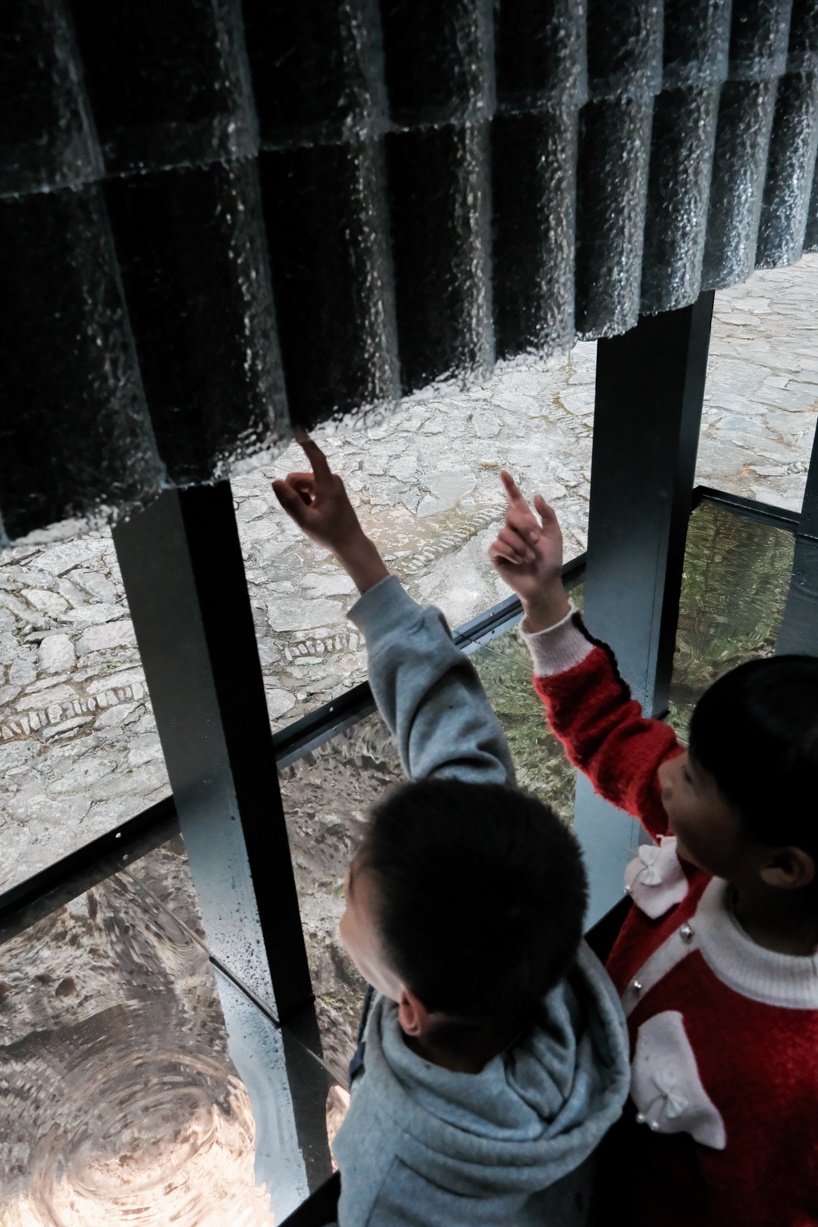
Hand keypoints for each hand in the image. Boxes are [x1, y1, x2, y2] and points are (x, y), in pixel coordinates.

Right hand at [272, 433, 388, 593]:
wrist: (350, 543)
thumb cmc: (330, 534)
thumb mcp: (306, 521)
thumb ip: (290, 502)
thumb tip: (275, 482)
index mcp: (328, 485)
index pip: (315, 456)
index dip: (305, 441)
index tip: (297, 426)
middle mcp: (330, 480)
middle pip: (298, 477)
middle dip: (294, 493)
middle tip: (305, 513)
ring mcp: (330, 484)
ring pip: (301, 484)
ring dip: (300, 498)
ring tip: (311, 515)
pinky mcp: (329, 489)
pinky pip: (308, 489)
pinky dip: (306, 500)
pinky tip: (314, 513)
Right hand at [488, 471, 569, 630]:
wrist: (544, 583)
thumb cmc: (550, 561)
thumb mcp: (555, 536)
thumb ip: (548, 515)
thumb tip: (536, 496)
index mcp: (527, 522)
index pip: (515, 501)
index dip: (510, 487)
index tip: (504, 473)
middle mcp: (513, 529)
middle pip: (511, 515)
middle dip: (526, 527)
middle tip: (537, 540)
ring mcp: (504, 542)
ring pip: (505, 533)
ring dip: (521, 546)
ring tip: (530, 558)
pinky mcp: (497, 555)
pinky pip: (498, 546)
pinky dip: (511, 553)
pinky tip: (518, 561)